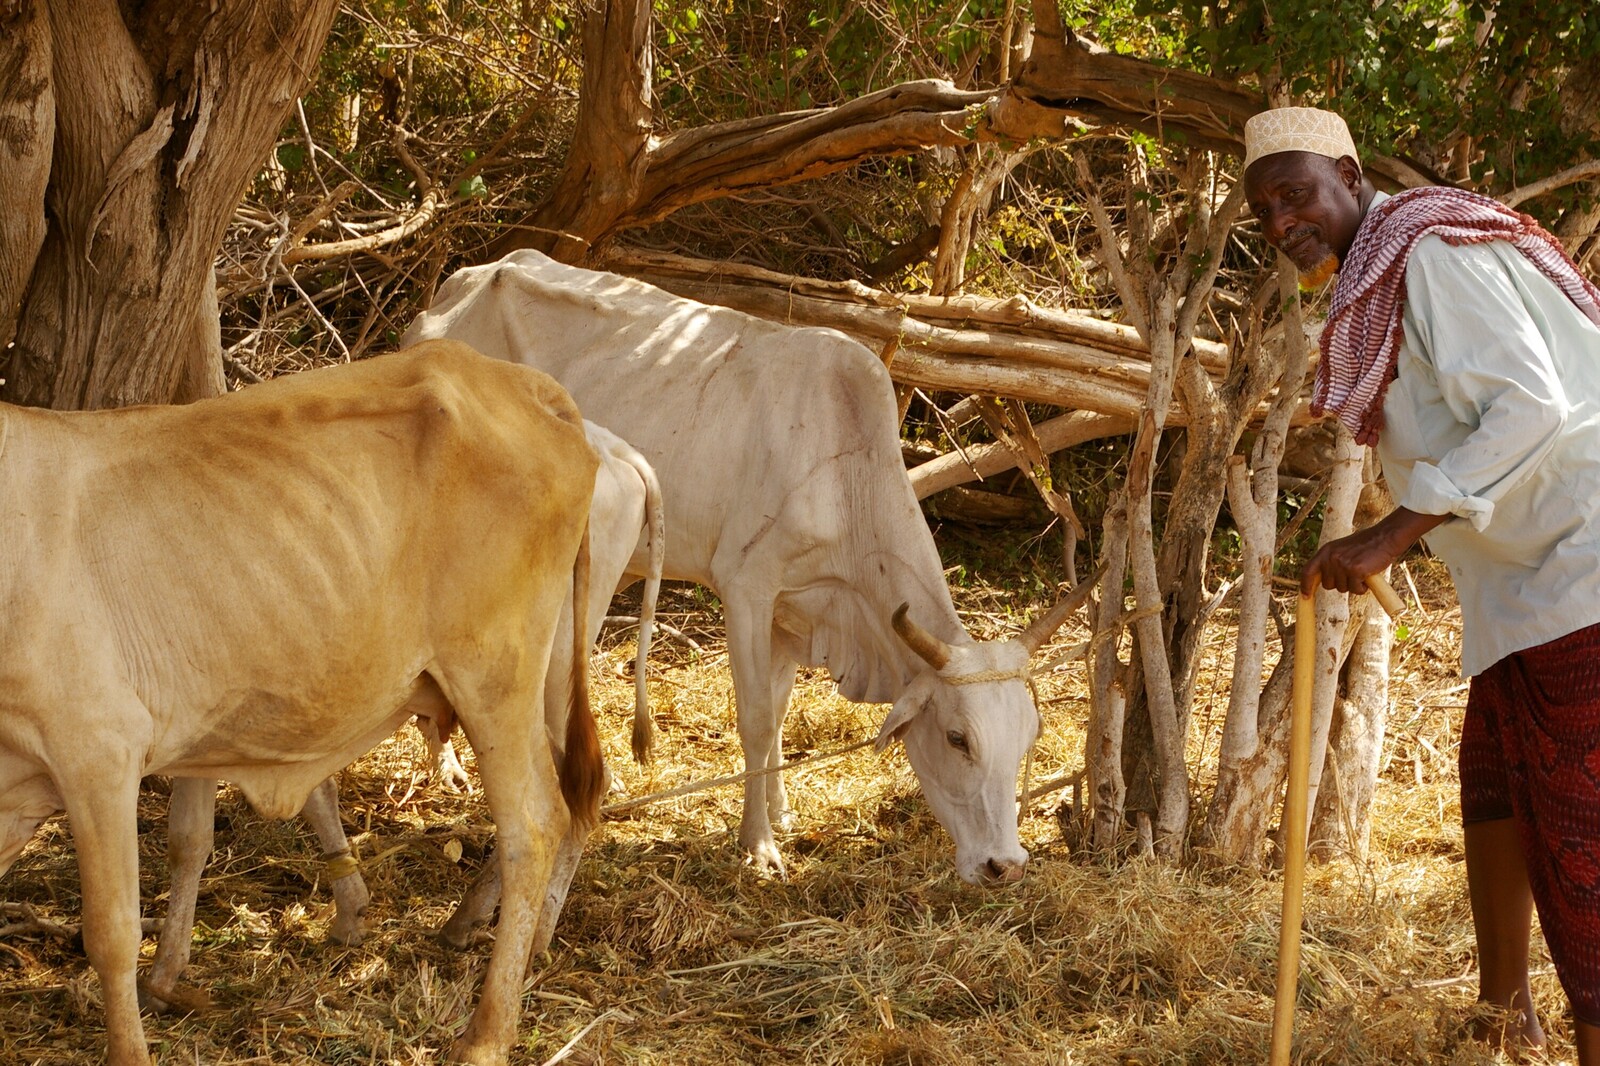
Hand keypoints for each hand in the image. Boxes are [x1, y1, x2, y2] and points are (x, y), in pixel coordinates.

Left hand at [1300, 507, 1447, 595]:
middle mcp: (1330, 557)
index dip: (1305, 585)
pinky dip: (1363, 588)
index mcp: (1325, 551)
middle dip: (1341, 584)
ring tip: (1362, 571)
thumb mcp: (1342, 550)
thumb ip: (1331, 562)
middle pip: (1328, 585)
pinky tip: (1368, 575)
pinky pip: (1356, 590)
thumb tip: (1323, 582)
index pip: (1308, 571)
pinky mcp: (1355, 570)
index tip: (1304, 596)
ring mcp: (1342, 564)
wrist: (1384, 538)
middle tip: (1353, 572)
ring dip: (1354, 585)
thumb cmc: (1365, 546)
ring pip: (1343, 589)